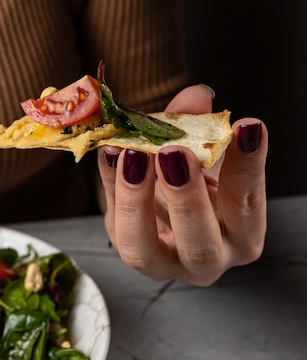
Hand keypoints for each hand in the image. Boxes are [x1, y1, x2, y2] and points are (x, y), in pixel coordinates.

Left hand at [97, 84, 267, 284]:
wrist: (168, 207)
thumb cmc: (200, 180)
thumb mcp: (209, 154)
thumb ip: (202, 126)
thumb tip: (197, 97)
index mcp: (241, 234)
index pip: (246, 204)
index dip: (247, 167)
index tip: (247, 126)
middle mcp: (207, 258)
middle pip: (199, 244)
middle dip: (186, 198)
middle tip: (176, 152)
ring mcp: (162, 262)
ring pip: (143, 250)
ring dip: (135, 198)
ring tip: (134, 153)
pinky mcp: (128, 251)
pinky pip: (114, 223)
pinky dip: (111, 184)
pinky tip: (112, 151)